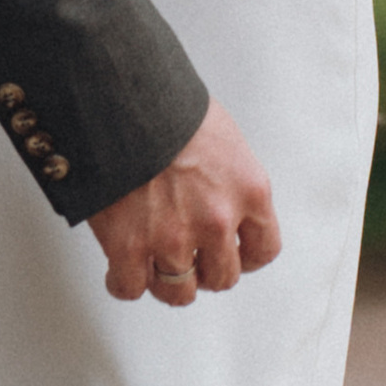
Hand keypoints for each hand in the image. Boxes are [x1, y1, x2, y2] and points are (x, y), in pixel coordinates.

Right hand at [87, 98, 280, 306]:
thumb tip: (218, 196)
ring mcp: (173, 237)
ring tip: (156, 265)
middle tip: (192, 258)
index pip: (264, 248)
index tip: (235, 254)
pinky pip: (130, 288)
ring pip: (179, 292)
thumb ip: (228, 177)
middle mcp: (217, 220)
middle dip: (206, 269)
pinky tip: (122, 268)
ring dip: (168, 280)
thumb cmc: (167, 102)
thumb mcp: (222, 136)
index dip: (245, 256)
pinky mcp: (129, 246)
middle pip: (223, 277)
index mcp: (248, 189)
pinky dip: (123, 282)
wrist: (121, 93)